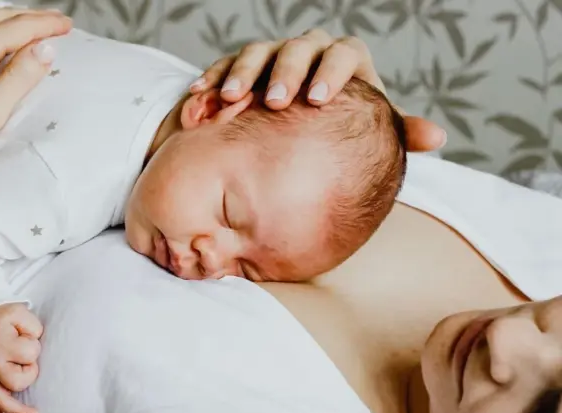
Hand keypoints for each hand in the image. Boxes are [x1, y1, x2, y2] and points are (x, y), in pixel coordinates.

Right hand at [0, 303, 42, 412]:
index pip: (29, 353)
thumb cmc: (5, 319)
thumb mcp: (20, 312)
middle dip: (30, 371)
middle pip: (18, 380)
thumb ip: (33, 327)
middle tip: (27, 357)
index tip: (27, 336)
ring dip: (17, 410)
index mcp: (0, 343)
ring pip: (1, 399)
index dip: (34, 345)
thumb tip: (36, 347)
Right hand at [191, 28, 446, 152]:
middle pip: (299, 47)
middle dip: (286, 72)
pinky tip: (201, 98)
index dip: (332, 72)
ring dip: (244, 74)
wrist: (287, 140)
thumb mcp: (364, 133)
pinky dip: (212, 79)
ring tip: (232, 100)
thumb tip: (437, 139)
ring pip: (258, 51)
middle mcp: (308, 54)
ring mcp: (270, 58)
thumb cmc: (333, 137)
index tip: (319, 100)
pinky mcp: (237, 69)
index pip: (345, 53)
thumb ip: (397, 134)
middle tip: (277, 102)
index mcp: (343, 63)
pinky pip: (224, 65)